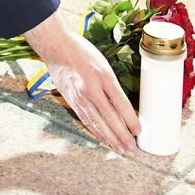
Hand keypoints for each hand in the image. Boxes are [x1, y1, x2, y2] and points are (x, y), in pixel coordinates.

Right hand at [25, 10, 140, 154]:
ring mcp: (79, 95)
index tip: (138, 131)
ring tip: (119, 148)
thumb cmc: (82, 52)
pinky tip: (102, 138)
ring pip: (96, 121)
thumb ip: (110, 85)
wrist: (56, 46)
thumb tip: (122, 106)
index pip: (120, 102)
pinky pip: (84, 118)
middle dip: (121, 134)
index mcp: (103, 75)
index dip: (130, 119)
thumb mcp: (102, 64)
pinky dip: (94, 130)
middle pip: (109, 116)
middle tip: (131, 146)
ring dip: (109, 137)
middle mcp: (91, 87)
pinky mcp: (70, 99)